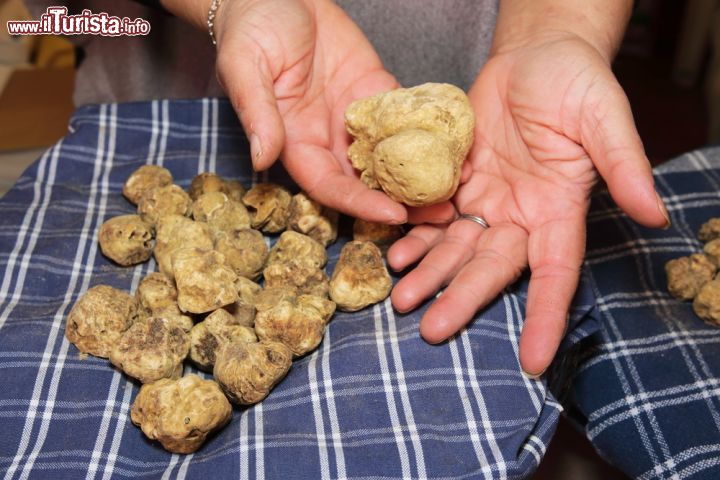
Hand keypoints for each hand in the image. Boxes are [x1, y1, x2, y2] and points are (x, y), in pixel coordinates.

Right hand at [210, 0, 453, 223]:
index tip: (393, 215)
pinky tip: (456, 143)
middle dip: (402, 201)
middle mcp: (329, 139)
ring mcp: (356, 118)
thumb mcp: (245, 68)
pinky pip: (404, 117)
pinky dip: (428, 131)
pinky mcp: (376, 92)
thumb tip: (262, 159)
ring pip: (391, 156)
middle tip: (441, 214)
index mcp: (296, 143)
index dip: (360, 204)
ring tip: (457, 186)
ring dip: (421, 175)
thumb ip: (257, 113)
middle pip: (367, 183)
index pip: (330, 186)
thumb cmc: (251, 30)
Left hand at [389, 33, 669, 375]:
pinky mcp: (458, 182)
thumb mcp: (604, 117)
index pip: (554, 272)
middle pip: (491, 267)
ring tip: (401, 298)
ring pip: (455, 247)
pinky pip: (432, 215)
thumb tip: (654, 215)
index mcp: (560, 210)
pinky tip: (394, 253)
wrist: (534, 57)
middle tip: (431, 331)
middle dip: (463, 298)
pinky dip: (414, 235)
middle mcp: (521, 215)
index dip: (545, 316)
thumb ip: (623, 165)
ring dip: (429, 273)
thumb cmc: (576, 82)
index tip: (534, 360)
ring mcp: (487, 200)